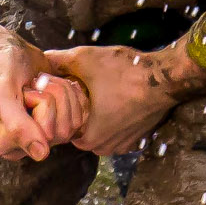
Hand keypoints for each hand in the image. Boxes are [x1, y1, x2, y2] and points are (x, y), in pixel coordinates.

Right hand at [0, 17, 88, 161]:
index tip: (22, 92)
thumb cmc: (0, 69)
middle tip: (33, 85)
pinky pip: (80, 117)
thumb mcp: (2, 91)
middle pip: (58, 132)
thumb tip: (40, 154)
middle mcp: (22, 146)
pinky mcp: (58, 127)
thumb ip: (16, 124)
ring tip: (40, 84)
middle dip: (50, 97)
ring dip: (60, 92)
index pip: (37, 136)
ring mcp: (43, 138)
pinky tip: (52, 87)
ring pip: (71, 124)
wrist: (9, 52)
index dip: (36, 104)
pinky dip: (70, 93)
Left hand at [46, 39, 205, 155]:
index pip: (61, 126)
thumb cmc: (125, 72)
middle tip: (84, 88)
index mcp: (86, 136)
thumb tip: (41, 58)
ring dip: (96, 116)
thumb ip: (58, 60)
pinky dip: (113, 119)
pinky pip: (115, 132)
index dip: (61, 106)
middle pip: (78, 129)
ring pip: (97, 132)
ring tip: (100, 92)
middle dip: (79, 111)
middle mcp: (104, 147)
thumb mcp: (85, 59)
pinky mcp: (136, 140)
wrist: (165, 79)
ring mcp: (122, 145)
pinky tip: (116, 99)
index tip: (68, 88)